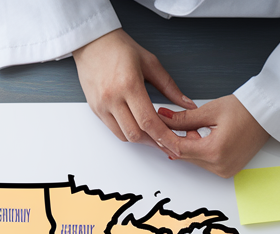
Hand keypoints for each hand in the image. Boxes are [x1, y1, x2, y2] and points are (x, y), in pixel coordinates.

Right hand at [72, 30, 193, 156]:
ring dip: (141, 140)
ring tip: (155, 136)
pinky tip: (139, 128)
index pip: (149, 121)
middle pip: (136, 134)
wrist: (92, 42)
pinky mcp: (95, 109)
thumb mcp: (150, 63)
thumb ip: (170, 87)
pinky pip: (114, 129)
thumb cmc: (119, 48)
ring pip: (124, 136)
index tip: (176, 145)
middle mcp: (112, 98)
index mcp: (128, 85)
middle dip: (154, 142)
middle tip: (168, 144)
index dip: (164, 137)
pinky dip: (128, 132)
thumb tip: (187, 104)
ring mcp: (101, 105)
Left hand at [157, 96, 270, 177]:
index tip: (155, 127)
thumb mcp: (210, 111)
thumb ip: (184, 119)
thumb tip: (164, 118)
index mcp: (215, 151)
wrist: (268, 114)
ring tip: (192, 127)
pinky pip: (206, 163)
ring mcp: (226, 170)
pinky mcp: (229, 170)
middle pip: (185, 156)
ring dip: (187, 145)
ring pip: (194, 160)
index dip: (163, 137)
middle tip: (168, 124)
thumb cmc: (246, 109)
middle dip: (174, 140)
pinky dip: (199, 151)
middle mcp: (220, 166)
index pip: (179, 148)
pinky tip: (201, 136)